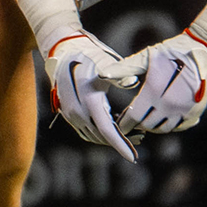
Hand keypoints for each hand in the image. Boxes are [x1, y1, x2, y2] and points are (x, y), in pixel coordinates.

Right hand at [42, 32, 140, 161]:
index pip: (107, 130)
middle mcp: (76, 109)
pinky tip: (113, 126)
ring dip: (110, 138)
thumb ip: (119, 75)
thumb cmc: (91, 54)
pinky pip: (85, 130)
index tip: (133, 157)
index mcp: (89, 99)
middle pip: (101, 136)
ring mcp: (69, 112)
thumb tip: (132, 82)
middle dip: (121, 141)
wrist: (65, 49)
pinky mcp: (66, 113)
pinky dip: (99, 132)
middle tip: (140, 138)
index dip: (121, 145)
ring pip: (92, 135)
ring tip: (131, 134)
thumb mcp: (107, 61)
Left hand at [104, 30, 206, 135]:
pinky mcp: (196, 113)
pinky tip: (161, 117)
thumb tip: (101, 74)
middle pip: (147, 125)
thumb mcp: (147, 56)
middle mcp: (170, 105)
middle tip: (129, 121)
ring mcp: (185, 111)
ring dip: (152, 126)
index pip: (134, 116)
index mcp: (155, 92)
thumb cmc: (172, 50)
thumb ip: (124, 68)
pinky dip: (168, 125)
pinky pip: (178, 127)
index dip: (124, 122)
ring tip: (144, 119)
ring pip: (163, 129)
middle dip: (136, 124)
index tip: (117, 122)